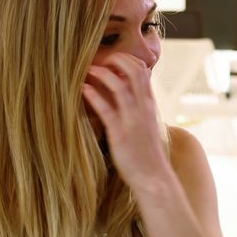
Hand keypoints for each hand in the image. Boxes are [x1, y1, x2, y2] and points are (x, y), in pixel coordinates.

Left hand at [82, 52, 166, 185]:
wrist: (153, 176)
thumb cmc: (147, 152)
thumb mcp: (147, 124)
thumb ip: (139, 107)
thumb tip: (127, 93)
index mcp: (149, 104)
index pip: (143, 70)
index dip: (127, 60)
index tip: (112, 60)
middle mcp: (143, 108)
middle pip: (133, 72)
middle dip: (116, 60)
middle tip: (100, 61)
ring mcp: (132, 119)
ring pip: (120, 86)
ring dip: (102, 74)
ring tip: (88, 70)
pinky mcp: (120, 133)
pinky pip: (106, 109)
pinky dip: (94, 95)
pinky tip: (83, 89)